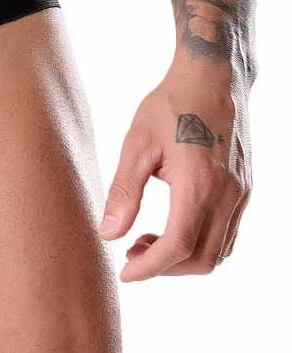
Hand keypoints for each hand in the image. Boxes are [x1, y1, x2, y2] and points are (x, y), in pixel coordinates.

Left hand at [99, 62, 251, 280]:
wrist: (213, 79)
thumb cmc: (170, 106)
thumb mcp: (136, 145)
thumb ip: (123, 192)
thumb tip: (109, 235)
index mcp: (198, 184)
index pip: (178, 245)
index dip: (150, 268)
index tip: (124, 274)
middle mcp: (227, 195)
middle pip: (202, 259)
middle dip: (164, 268)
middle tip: (130, 256)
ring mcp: (241, 194)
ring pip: (218, 251)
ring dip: (182, 259)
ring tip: (144, 241)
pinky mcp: (244, 190)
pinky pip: (226, 234)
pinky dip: (198, 243)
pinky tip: (170, 227)